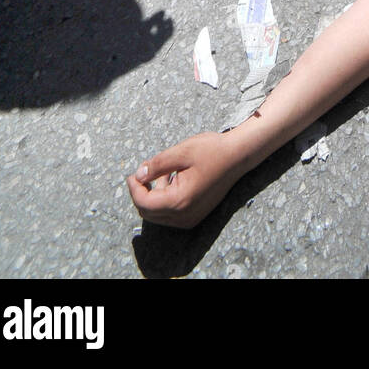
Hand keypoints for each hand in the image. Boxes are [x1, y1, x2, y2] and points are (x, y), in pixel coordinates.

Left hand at [127, 131, 241, 228]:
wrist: (237, 156)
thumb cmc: (211, 150)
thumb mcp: (180, 152)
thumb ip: (156, 165)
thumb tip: (138, 175)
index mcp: (179, 201)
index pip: (145, 204)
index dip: (133, 189)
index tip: (131, 174)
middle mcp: (184, 216)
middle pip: (149, 213)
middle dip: (141, 193)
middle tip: (142, 172)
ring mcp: (191, 218)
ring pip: (159, 215)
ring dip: (153, 196)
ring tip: (159, 172)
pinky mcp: (196, 215)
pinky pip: (171, 213)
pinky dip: (165, 199)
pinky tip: (171, 179)